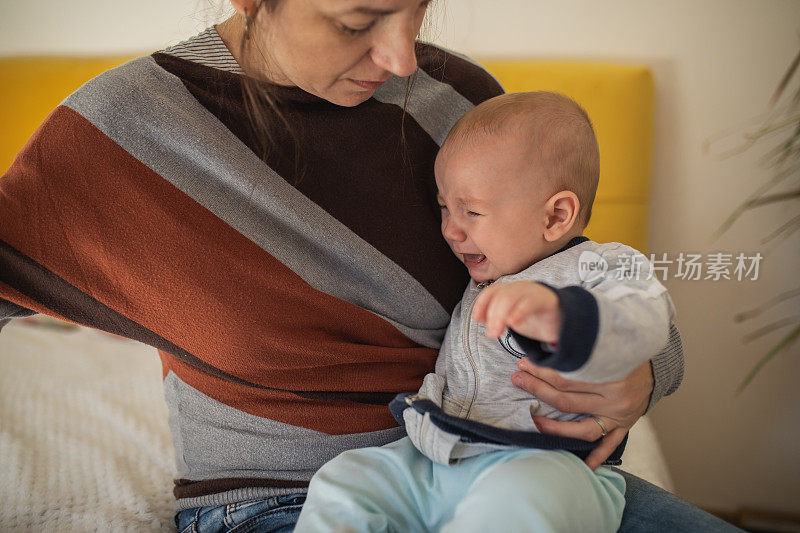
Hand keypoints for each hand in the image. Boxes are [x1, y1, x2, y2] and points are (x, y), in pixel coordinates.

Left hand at [472, 281, 561, 343]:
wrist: (565, 319)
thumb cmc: (536, 317)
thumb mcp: (513, 317)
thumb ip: (497, 316)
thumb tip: (480, 317)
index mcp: (510, 290)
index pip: (491, 292)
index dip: (481, 303)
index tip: (477, 318)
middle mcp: (519, 288)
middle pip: (499, 295)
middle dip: (491, 314)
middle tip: (491, 334)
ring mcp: (533, 292)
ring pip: (510, 297)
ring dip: (499, 315)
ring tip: (497, 332)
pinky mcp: (546, 300)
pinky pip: (530, 302)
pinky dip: (519, 312)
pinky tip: (513, 323)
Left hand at [511, 357, 653, 469]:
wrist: (658, 365)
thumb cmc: (625, 350)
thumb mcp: (605, 344)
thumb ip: (580, 347)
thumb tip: (546, 343)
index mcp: (610, 374)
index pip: (566, 376)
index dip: (541, 369)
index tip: (524, 363)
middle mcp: (615, 398)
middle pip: (567, 399)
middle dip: (538, 389)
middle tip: (518, 379)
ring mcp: (620, 416)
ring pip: (583, 428)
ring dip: (556, 428)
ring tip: (535, 422)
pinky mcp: (625, 426)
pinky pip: (609, 445)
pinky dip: (596, 457)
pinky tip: (582, 467)